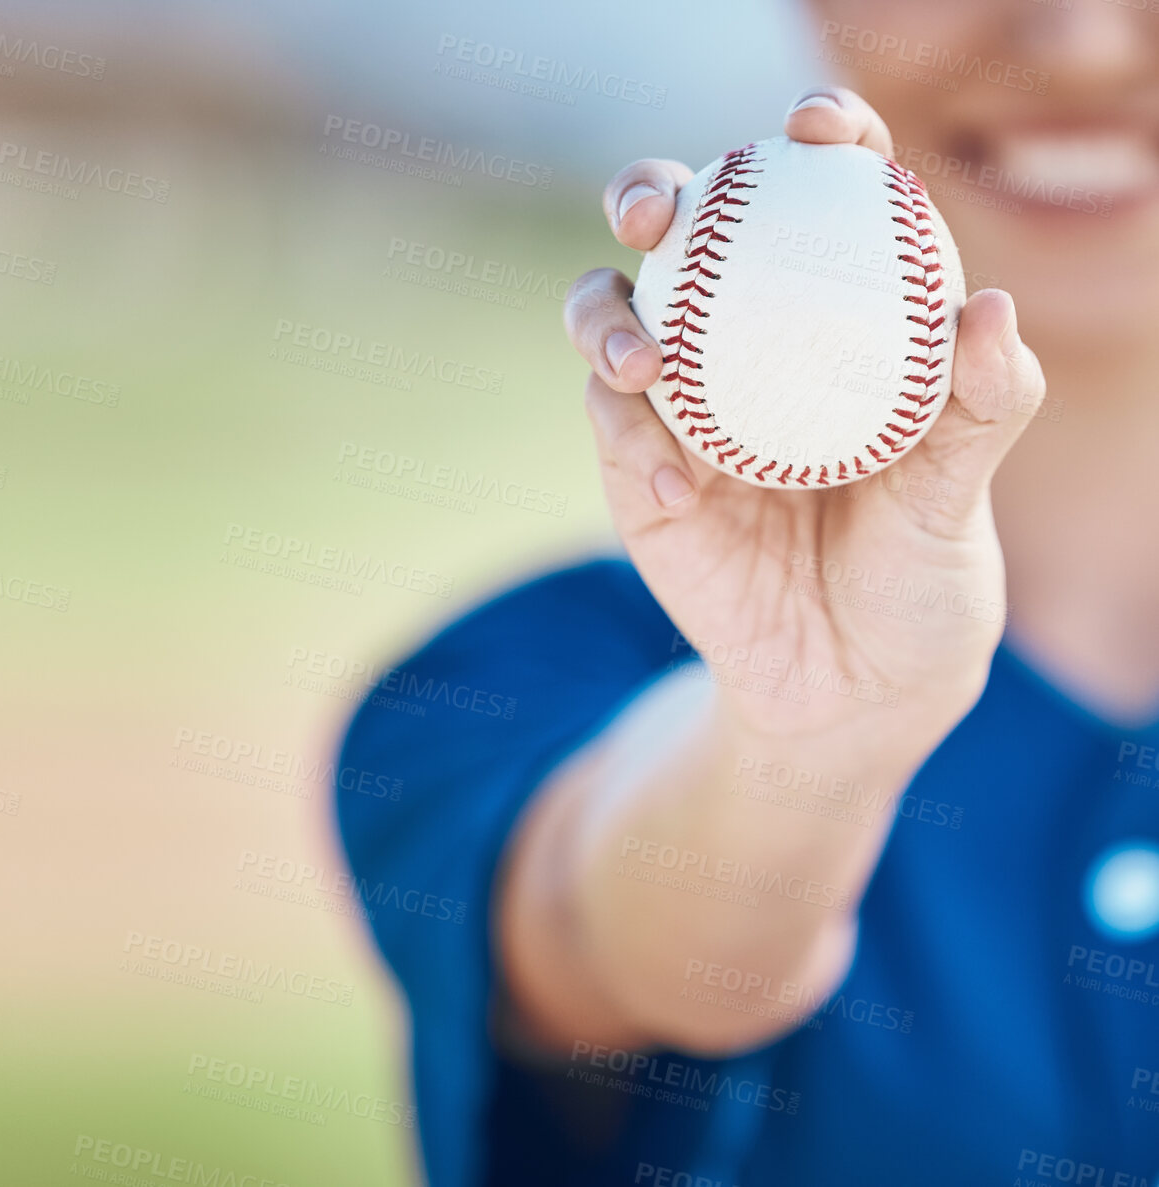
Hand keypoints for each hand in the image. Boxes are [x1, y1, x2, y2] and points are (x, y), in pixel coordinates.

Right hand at [563, 87, 1045, 754]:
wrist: (847, 690)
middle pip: (675, 233)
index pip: (813, 202)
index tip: (815, 127)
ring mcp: (679, 409)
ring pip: (609, 317)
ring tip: (641, 360)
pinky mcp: (634, 476)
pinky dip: (634, 446)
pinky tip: (684, 490)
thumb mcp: (958, 496)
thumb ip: (981, 408)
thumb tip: (986, 311)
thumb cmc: (917, 574)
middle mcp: (743, 345)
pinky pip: (612, 433)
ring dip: (607, 319)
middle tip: (659, 211)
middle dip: (650, 195)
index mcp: (831, 322)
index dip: (811, 141)